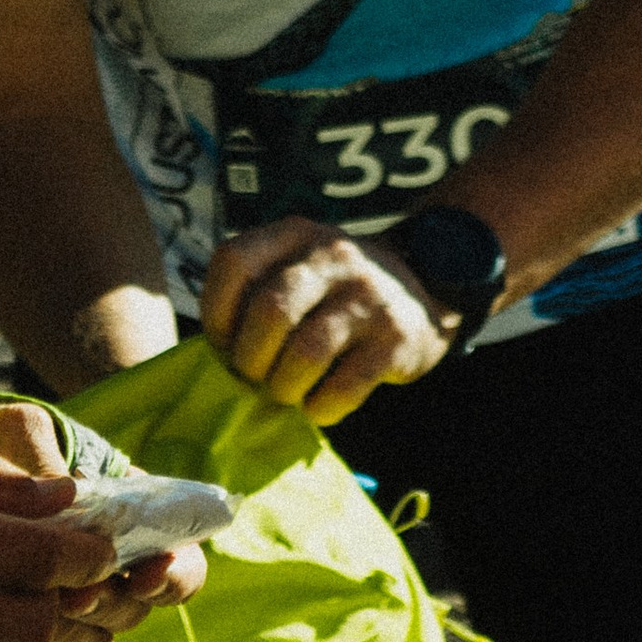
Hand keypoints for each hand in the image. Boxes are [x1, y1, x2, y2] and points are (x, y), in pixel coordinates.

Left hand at [197, 215, 455, 425]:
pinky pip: (344, 385)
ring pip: (306, 352)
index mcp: (295, 234)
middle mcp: (332, 256)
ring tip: (285, 393)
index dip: (216, 310)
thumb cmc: (337, 290)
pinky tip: (318, 406)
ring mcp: (368, 296)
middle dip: (250, 359)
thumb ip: (258, 289)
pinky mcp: (396, 338)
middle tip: (253, 377)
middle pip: (270, 311)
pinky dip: (321, 406)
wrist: (424, 287)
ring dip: (284, 386)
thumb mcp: (300, 264)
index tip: (222, 344)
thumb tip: (217, 355)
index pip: (234, 261)